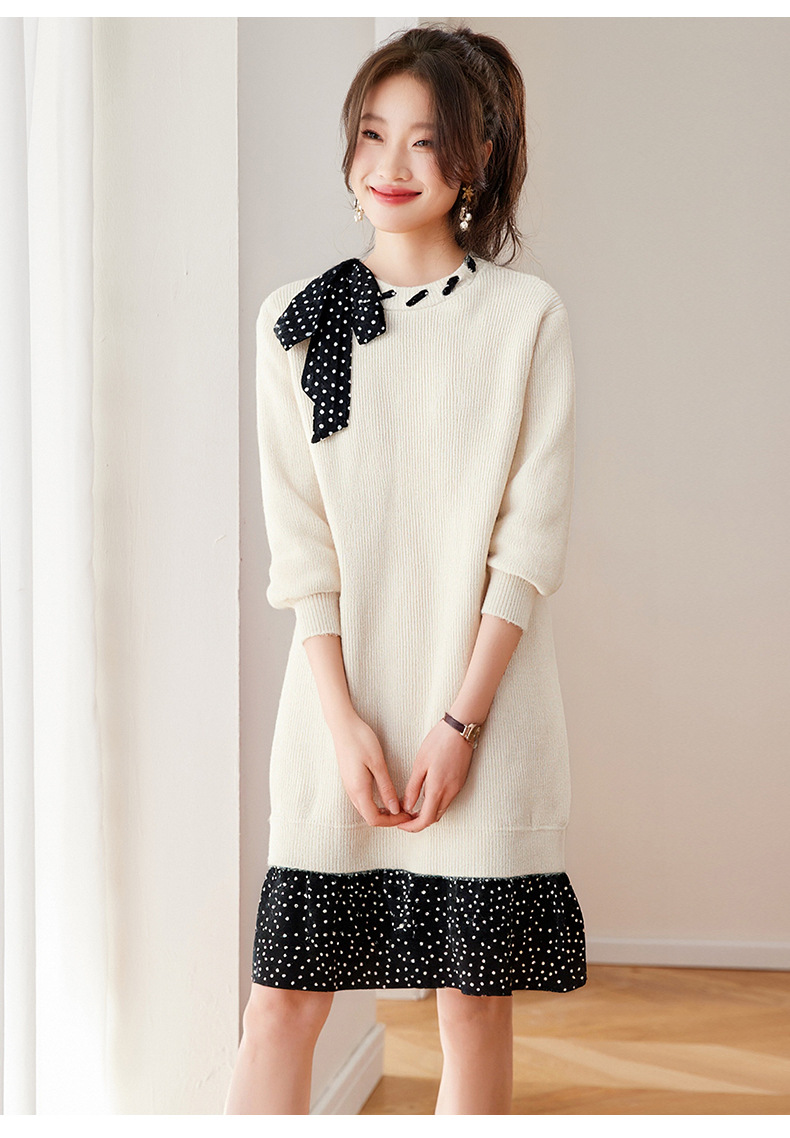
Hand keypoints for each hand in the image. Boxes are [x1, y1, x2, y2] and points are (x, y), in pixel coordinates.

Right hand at [331, 711, 412, 827]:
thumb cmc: (361, 740)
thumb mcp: (377, 763)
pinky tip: (387, 795)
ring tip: (400, 804)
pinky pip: (363, 800)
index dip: (392, 822)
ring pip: (366, 809)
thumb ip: (386, 788)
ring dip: (383, 812)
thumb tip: (395, 809)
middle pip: (369, 817)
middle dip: (389, 819)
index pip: (374, 819)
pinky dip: (376, 803)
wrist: (343, 726)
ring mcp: (349, 786)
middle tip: (406, 812)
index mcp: (359, 790)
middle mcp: (351, 792)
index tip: (406, 815)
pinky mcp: (350, 780)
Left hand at [397, 718, 474, 832]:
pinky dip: (435, 803)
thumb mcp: (420, 764)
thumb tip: (406, 806)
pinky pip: (447, 800)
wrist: (460, 730)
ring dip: (427, 812)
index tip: (401, 824)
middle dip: (418, 822)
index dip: (412, 826)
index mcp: (438, 789)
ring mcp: (457, 788)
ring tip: (412, 806)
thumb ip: (413, 787)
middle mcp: (450, 792)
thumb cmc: (439, 742)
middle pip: (433, 818)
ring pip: (441, 810)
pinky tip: (425, 795)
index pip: (425, 820)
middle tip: (404, 816)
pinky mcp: (460, 782)